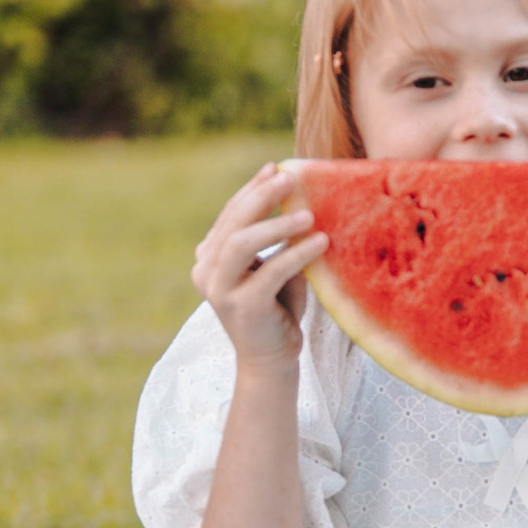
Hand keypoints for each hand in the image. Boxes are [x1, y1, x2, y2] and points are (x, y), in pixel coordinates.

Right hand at [191, 164, 326, 368]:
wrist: (271, 360)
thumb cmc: (278, 309)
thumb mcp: (275, 267)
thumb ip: (277, 239)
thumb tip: (303, 199)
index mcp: (210, 257)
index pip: (230, 215)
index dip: (252, 190)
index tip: (276, 168)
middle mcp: (206, 270)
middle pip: (233, 223)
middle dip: (261, 197)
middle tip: (290, 177)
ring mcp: (219, 290)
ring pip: (241, 243)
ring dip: (276, 224)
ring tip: (308, 213)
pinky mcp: (241, 307)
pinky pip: (269, 272)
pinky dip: (296, 254)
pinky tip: (320, 242)